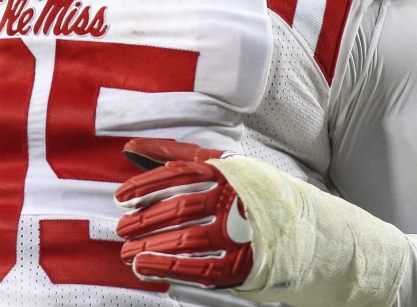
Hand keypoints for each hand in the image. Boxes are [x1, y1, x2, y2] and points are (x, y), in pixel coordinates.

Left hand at [114, 138, 253, 288]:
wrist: (295, 219)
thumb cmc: (246, 187)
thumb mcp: (215, 162)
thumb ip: (173, 155)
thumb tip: (132, 147)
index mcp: (224, 171)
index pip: (178, 176)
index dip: (146, 187)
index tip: (121, 198)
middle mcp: (231, 199)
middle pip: (180, 209)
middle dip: (145, 220)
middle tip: (122, 228)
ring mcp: (239, 231)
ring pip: (188, 239)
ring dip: (153, 247)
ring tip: (129, 252)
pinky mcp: (243, 260)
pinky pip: (204, 268)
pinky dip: (172, 268)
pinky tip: (147, 268)